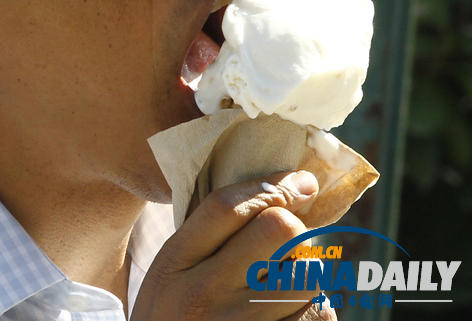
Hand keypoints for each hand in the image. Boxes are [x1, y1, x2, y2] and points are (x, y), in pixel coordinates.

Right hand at [131, 170, 336, 320]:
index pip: (226, 205)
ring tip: (285, 279)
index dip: (271, 185)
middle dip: (292, 225)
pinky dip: (315, 307)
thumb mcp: (169, 270)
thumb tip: (272, 190)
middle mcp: (204, 292)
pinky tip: (293, 309)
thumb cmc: (172, 315)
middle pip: (277, 230)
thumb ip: (205, 233)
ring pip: (306, 272)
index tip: (299, 181)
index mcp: (174, 262)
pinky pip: (318, 313)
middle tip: (287, 238)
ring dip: (304, 268)